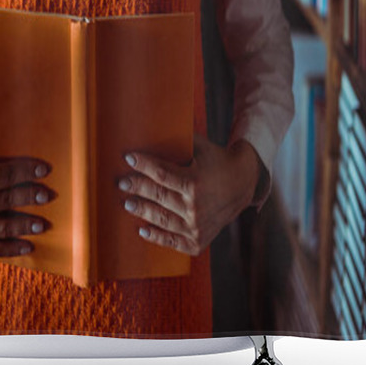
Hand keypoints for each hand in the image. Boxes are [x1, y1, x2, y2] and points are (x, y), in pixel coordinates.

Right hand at [0, 126, 54, 257]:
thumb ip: (0, 139)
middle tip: (49, 195)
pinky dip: (11, 250)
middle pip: (8, 201)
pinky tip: (30, 247)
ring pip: (2, 228)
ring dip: (25, 227)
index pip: (7, 174)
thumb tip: (30, 126)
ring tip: (44, 225)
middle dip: (30, 197)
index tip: (46, 168)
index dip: (28, 170)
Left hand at [118, 133, 260, 255]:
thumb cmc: (217, 161)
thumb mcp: (201, 147)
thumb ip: (179, 139)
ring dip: (141, 211)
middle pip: (158, 196)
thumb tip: (154, 123)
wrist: (243, 184)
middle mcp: (195, 207)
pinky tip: (142, 229)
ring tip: (127, 203)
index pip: (161, 174)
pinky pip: (172, 241)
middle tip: (122, 182)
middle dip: (136, 187)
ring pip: (161, 219)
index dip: (143, 165)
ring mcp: (196, 227)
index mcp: (196, 182)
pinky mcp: (198, 241)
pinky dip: (156, 236)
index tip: (129, 157)